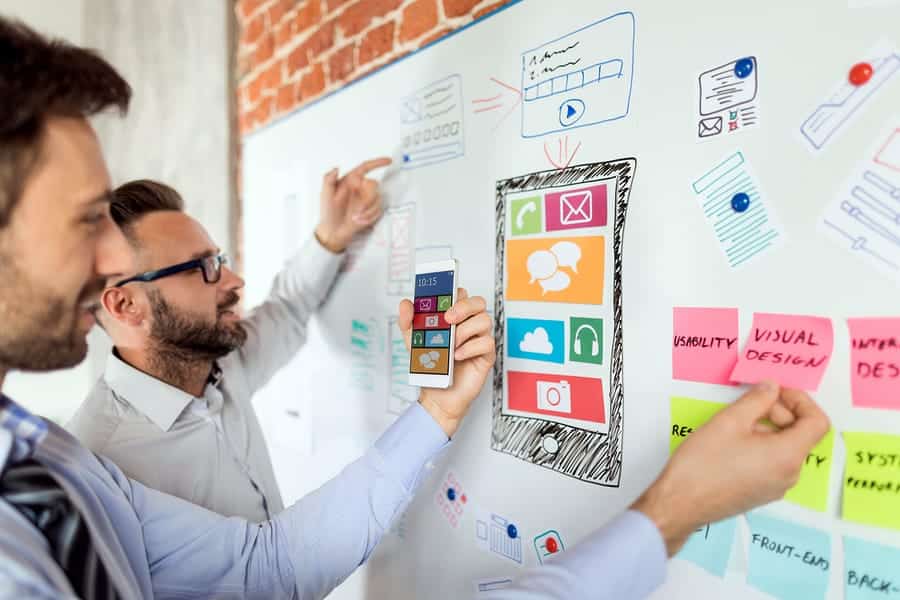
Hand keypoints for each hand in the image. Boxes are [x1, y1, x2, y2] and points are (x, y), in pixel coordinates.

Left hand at [314, 156, 391, 252]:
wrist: (333, 231)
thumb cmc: (328, 213)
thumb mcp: (325, 195)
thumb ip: (328, 180)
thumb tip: (336, 168)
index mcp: (350, 181)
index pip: (366, 167)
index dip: (378, 163)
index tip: (389, 161)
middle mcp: (360, 188)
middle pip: (374, 185)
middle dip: (368, 200)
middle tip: (358, 210)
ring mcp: (367, 199)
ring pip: (378, 199)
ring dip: (367, 210)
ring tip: (356, 218)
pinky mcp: (372, 210)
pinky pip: (378, 210)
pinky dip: (369, 216)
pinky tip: (360, 220)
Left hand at [397, 289, 494, 436]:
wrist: (436, 396)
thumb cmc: (430, 366)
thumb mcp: (413, 341)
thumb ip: (409, 321)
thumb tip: (406, 303)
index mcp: (454, 317)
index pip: (461, 294)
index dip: (455, 292)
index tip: (443, 297)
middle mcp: (469, 325)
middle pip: (478, 302)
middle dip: (464, 306)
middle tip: (448, 318)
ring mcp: (479, 339)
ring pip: (485, 321)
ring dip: (465, 331)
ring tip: (451, 344)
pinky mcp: (486, 355)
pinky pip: (487, 343)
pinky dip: (470, 348)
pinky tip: (457, 356)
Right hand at [631, 381, 829, 555]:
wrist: (680, 503)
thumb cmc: (702, 466)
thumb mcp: (729, 421)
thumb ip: (756, 399)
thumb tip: (771, 389)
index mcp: (787, 456)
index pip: (817, 422)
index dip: (801, 401)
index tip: (778, 392)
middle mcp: (789, 474)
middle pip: (801, 434)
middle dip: (780, 412)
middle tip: (751, 402)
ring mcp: (776, 487)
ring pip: (785, 448)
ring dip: (768, 428)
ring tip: (736, 423)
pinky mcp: (762, 492)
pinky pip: (773, 462)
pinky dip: (761, 445)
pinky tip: (733, 441)